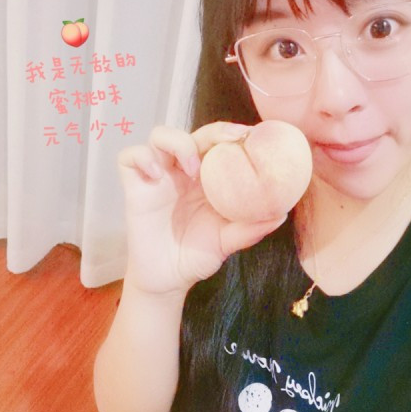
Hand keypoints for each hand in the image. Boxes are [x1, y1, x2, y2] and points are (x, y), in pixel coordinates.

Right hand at [117, 122, 286, 295]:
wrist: (167, 279)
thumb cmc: (197, 255)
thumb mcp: (227, 242)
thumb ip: (250, 229)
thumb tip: (281, 214)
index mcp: (207, 178)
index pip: (218, 143)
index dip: (233, 133)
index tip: (253, 136)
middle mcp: (182, 171)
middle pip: (194, 133)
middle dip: (214, 132)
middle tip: (231, 142)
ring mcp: (158, 176)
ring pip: (160, 136)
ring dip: (178, 143)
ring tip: (192, 168)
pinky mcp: (135, 186)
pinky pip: (130, 158)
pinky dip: (142, 158)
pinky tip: (155, 176)